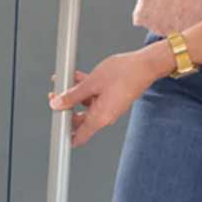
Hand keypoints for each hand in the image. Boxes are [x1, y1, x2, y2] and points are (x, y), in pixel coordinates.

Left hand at [50, 43, 173, 147]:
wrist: (145, 65)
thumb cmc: (125, 73)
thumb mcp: (92, 83)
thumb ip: (72, 95)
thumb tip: (58, 103)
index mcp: (100, 117)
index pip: (80, 137)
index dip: (66, 137)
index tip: (57, 132)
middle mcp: (105, 116)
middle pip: (80, 120)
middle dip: (66, 109)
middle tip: (56, 98)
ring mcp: (109, 107)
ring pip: (86, 106)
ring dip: (74, 95)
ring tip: (64, 82)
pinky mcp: (112, 99)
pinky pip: (94, 98)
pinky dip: (85, 90)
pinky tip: (78, 78)